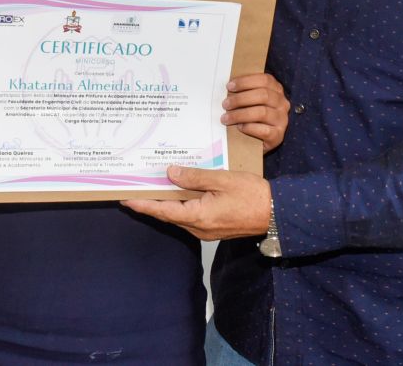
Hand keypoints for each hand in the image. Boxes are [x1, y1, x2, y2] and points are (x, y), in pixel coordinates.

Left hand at [122, 165, 270, 240]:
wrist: (276, 213)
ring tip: (154, 189)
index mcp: (197, 216)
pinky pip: (191, 217)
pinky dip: (181, 206)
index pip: (162, 210)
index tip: (126, 199)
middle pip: (168, 215)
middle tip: (135, 190)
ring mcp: (206, 230)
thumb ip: (195, 177)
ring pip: (179, 216)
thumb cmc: (252, 195)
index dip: (143, 204)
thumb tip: (171, 173)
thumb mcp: (222, 179)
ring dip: (166, 204)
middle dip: (151, 203)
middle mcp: (198, 228)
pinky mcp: (214, 228)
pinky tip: (180, 193)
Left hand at [221, 72, 289, 151]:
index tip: (229, 86)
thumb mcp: (250, 101)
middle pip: (263, 95)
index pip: (265, 80)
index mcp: (277, 90)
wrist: (257, 142)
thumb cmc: (251, 117)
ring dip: (240, 114)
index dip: (246, 81)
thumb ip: (244, 92)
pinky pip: (264, 130)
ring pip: (262, 113)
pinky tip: (239, 127)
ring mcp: (282, 120)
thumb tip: (228, 88)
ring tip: (226, 118)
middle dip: (240, 99)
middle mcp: (282, 103)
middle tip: (225, 104)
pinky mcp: (278, 136)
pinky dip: (249, 128)